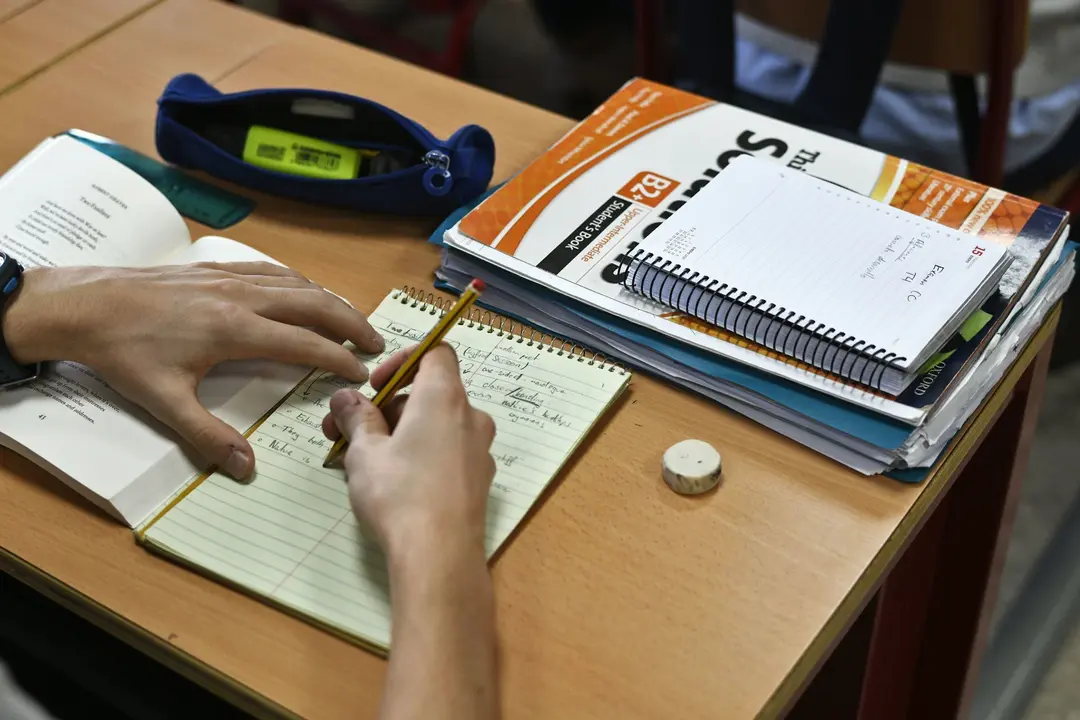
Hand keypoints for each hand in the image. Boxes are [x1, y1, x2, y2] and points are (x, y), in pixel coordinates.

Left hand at [2, 262, 383, 478]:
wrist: (86, 305)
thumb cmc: (124, 354)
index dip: (338, 359)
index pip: (304, 343)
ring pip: (297, 283)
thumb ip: (208, 436)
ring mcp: (229, 277)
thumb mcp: (163, 402)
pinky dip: (301, 283)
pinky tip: (306, 293)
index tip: (360, 373)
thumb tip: (246, 469)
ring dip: (330, 301)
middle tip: (376, 343)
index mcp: (234, 329)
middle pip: (313, 304)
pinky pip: (273, 271)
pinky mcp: (216, 269)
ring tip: (352, 320)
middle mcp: (240, 297)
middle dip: (351, 323)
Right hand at [321, 344, 495, 558]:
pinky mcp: (480, 480)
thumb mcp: (365, 453)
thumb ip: (356, 418)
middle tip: (348, 431)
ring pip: (437, 425)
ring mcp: (480, 450)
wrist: (440, 556)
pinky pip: (448, 452)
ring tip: (361, 461)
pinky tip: (392, 483)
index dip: (402, 359)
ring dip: (400, 432)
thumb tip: (345, 399)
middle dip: (388, 406)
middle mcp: (471, 417)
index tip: (374, 386)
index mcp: (445, 397)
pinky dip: (421, 454)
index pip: (436, 353)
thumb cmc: (399, 495)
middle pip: (431, 393)